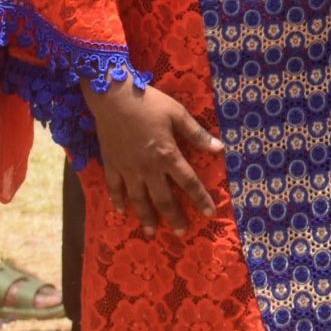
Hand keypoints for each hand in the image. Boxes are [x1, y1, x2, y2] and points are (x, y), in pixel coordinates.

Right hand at [82, 79, 221, 237]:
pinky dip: (118, 200)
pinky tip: (121, 211)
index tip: (210, 214)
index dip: (200, 199)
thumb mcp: (178, 114)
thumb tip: (219, 149)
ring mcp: (127, 168)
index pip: (189, 182)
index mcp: (167, 155)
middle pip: (163, 198)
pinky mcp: (111, 164)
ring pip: (138, 199)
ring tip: (152, 231)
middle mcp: (148, 168)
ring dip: (146, 216)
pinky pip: (114, 187)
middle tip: (182, 233)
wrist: (113, 98)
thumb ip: (197, 134)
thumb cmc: (149, 103)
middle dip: (174, 217)